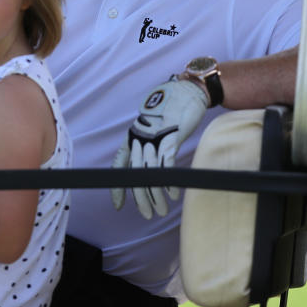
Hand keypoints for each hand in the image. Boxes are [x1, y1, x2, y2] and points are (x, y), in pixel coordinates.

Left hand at [111, 78, 208, 218]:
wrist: (187, 91)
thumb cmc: (172, 110)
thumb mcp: (154, 128)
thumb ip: (149, 144)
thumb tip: (149, 164)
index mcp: (133, 136)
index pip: (120, 166)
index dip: (118, 187)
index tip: (118, 206)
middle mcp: (140, 138)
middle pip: (136, 175)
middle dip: (140, 198)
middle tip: (147, 215)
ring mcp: (155, 138)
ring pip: (151, 173)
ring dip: (156, 195)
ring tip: (161, 211)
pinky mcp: (170, 137)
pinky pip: (166, 165)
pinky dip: (169, 182)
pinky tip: (172, 195)